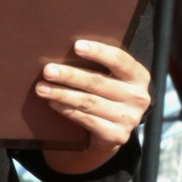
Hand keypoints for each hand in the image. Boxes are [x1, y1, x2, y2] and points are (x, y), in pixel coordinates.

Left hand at [37, 40, 150, 154]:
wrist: (113, 132)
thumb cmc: (108, 94)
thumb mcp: (113, 78)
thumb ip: (101, 65)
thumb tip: (68, 48)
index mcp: (139, 77)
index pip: (120, 60)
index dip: (98, 52)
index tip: (76, 46)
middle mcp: (138, 97)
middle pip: (98, 82)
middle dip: (70, 75)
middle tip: (48, 70)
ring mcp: (128, 119)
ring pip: (89, 102)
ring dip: (62, 93)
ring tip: (42, 87)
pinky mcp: (116, 135)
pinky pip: (86, 119)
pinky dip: (67, 110)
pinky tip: (53, 102)